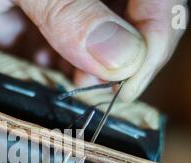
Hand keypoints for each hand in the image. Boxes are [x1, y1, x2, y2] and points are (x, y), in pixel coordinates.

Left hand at [0, 0, 187, 100]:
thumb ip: (66, 6)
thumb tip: (123, 59)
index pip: (153, 0)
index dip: (158, 32)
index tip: (131, 74)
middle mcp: (80, 10)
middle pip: (135, 43)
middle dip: (127, 76)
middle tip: (101, 102)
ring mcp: (58, 41)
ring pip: (101, 75)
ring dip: (97, 99)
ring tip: (79, 118)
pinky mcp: (33, 69)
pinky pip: (65, 92)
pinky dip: (67, 110)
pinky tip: (58, 122)